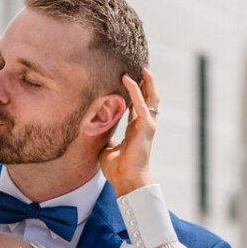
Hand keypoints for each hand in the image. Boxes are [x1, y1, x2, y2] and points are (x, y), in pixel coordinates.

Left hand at [98, 70, 158, 198]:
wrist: (127, 181)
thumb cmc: (118, 170)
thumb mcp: (107, 148)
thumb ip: (105, 137)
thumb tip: (96, 130)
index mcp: (136, 129)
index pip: (137, 105)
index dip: (134, 92)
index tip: (128, 78)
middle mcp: (144, 125)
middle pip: (147, 98)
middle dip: (145, 82)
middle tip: (139, 66)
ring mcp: (147, 125)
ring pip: (149, 97)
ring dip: (145, 81)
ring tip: (140, 67)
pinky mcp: (146, 127)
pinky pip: (140, 103)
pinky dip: (134, 90)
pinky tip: (127, 78)